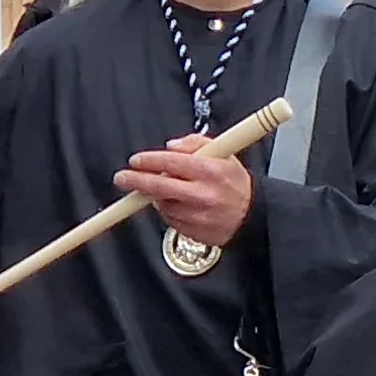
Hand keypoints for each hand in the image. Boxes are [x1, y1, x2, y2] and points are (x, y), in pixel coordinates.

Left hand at [121, 134, 256, 248]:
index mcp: (209, 171)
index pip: (171, 162)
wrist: (253, 215)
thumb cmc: (235, 183)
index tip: (135, 160)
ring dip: (159, 197)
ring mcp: (198, 215)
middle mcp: (203, 194)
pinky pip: (171, 221)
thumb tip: (171, 146)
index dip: (149, 160)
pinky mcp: (195, 232)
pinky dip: (170, 212)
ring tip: (172, 192)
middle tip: (122, 178)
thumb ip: (195, 143)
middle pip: (159, 186)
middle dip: (136, 181)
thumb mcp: (224, 153)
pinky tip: (182, 206)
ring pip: (163, 204)